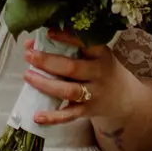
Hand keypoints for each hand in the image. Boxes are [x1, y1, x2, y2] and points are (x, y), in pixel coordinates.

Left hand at [22, 32, 151, 150]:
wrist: (124, 97)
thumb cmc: (101, 70)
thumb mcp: (94, 55)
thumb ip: (68, 48)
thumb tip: (32, 43)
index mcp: (100, 54)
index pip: (84, 44)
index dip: (66, 38)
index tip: (48, 33)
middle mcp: (98, 73)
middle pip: (71, 68)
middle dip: (47, 61)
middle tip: (29, 55)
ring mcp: (93, 94)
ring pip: (68, 91)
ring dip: (45, 84)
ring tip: (27, 75)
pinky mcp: (87, 111)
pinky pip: (69, 115)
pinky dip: (53, 117)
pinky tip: (37, 116)